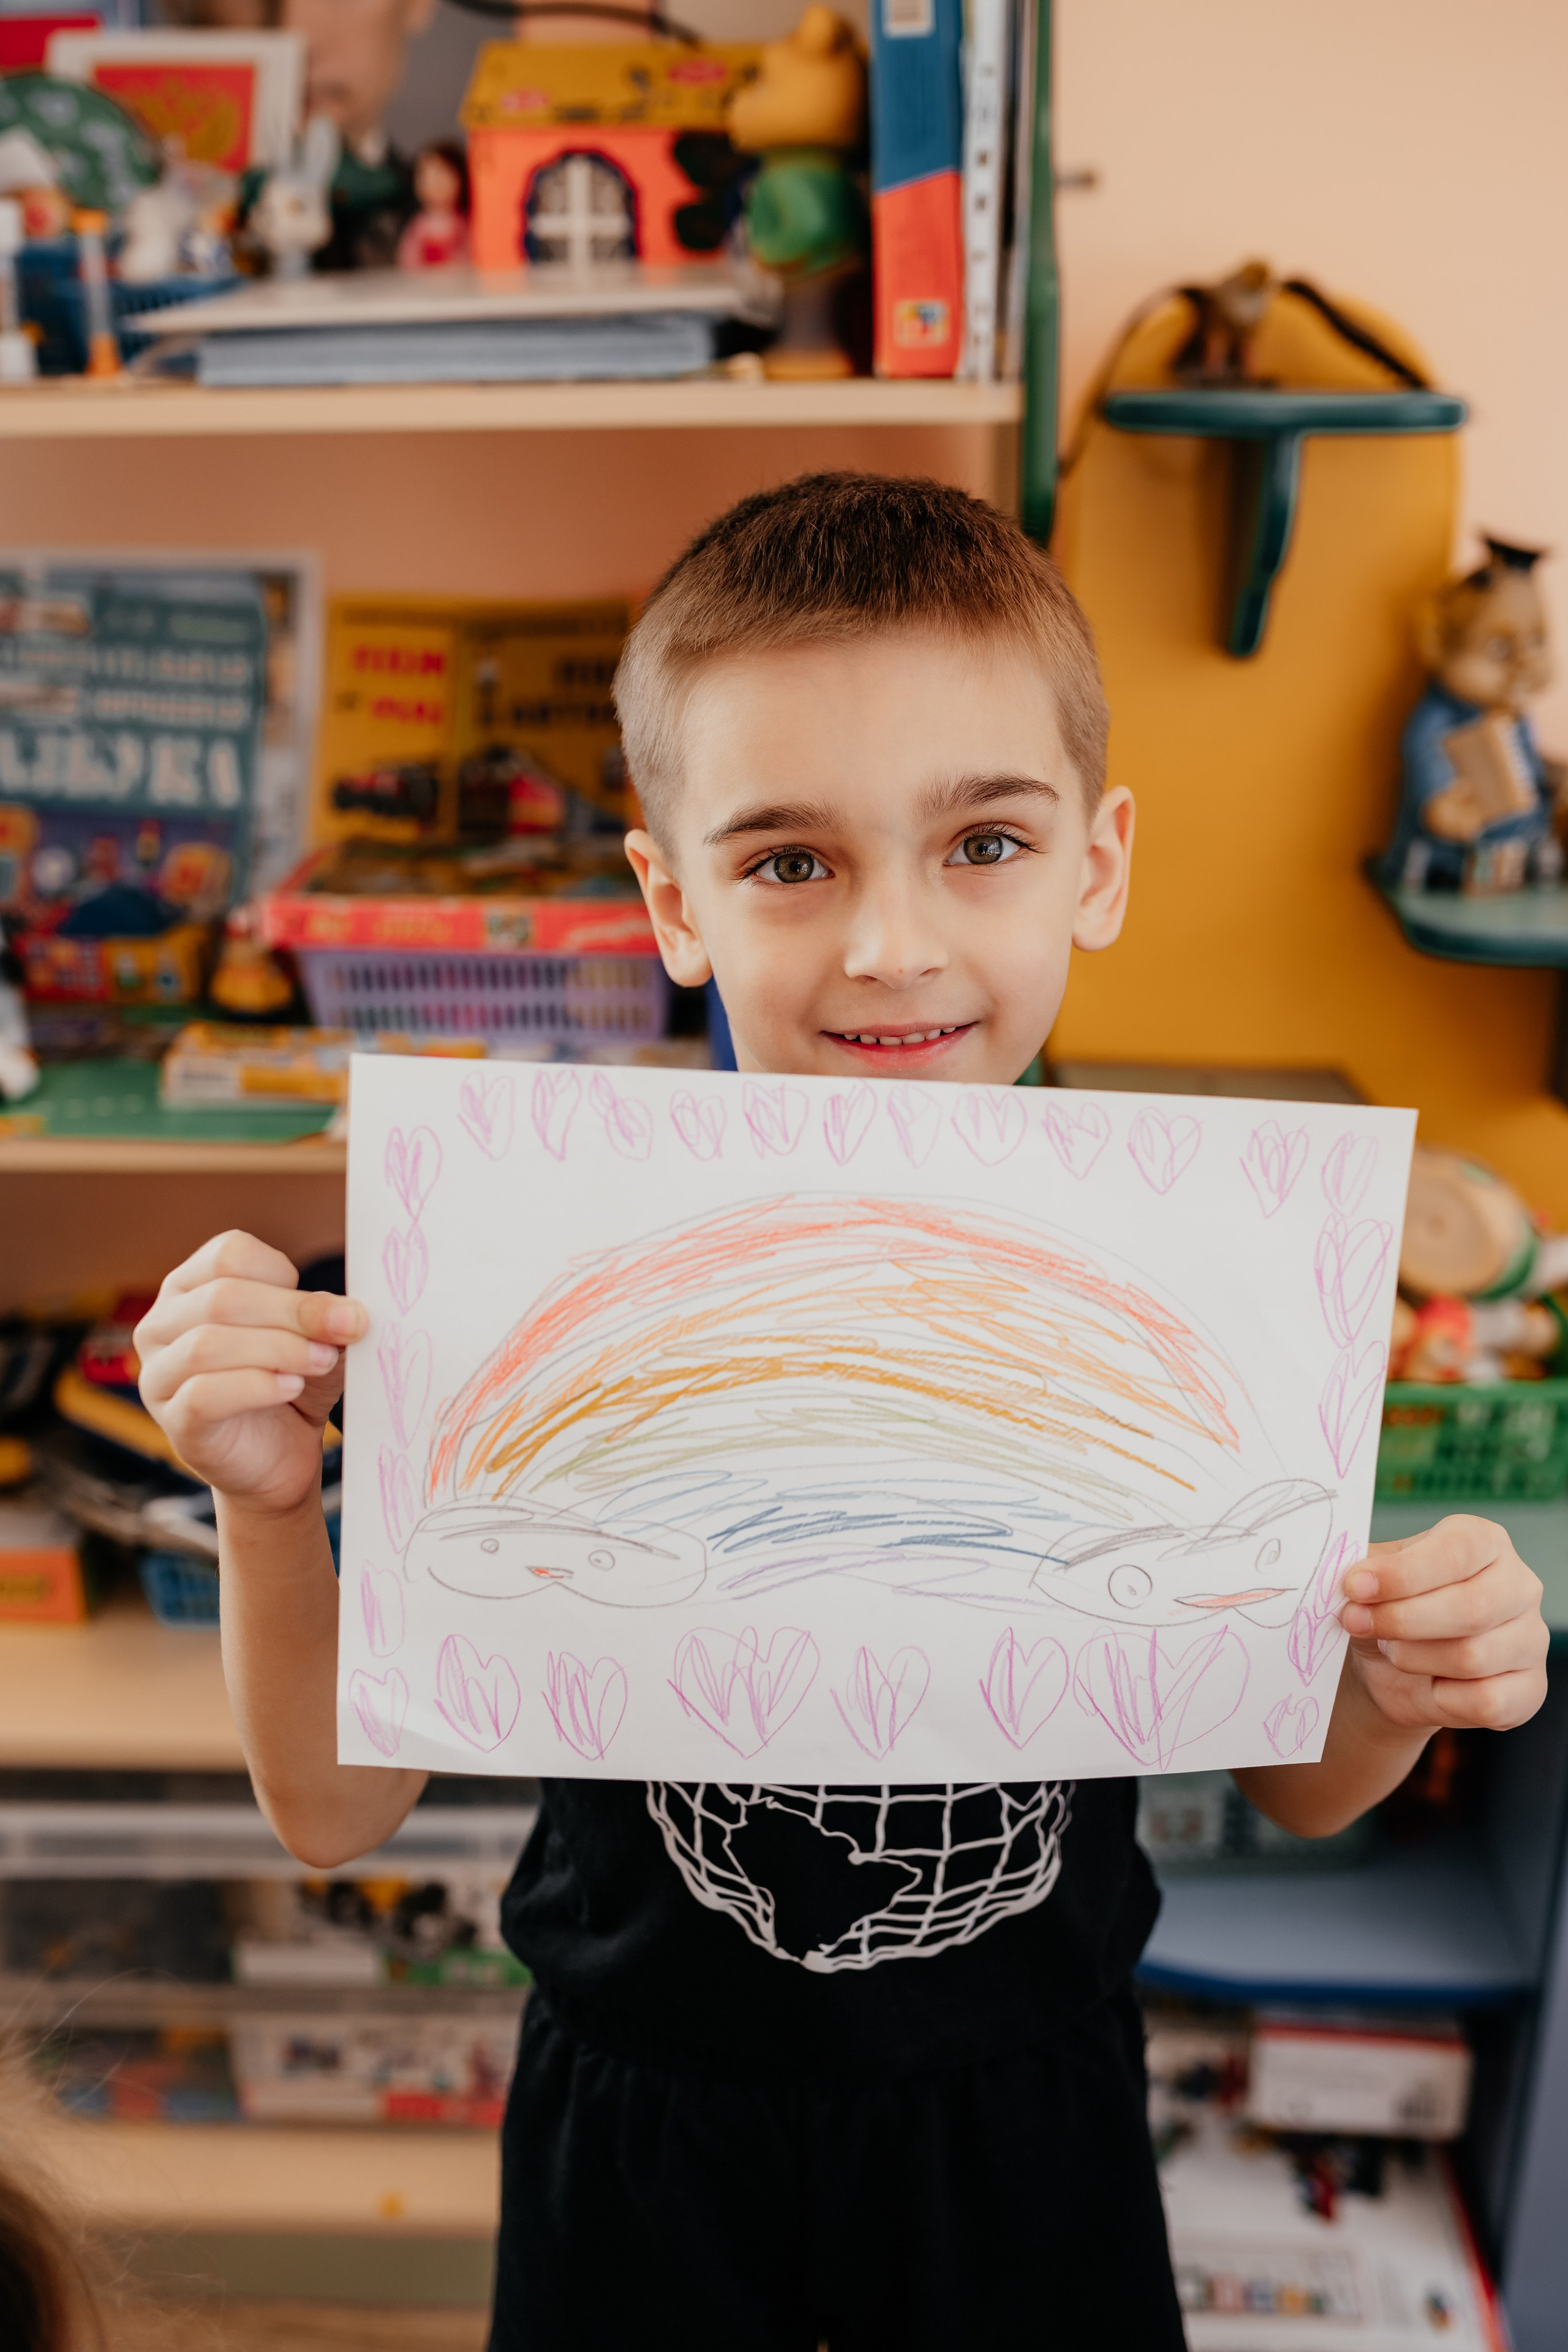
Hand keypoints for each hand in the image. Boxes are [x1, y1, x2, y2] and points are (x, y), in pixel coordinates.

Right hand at [136, 1231, 366, 1517]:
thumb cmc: (291, 1387)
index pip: (228, 1254)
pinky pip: (203, 1394)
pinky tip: (289, 1388)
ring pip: (207, 1344)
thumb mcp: (315, 1341)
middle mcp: (161, 1324)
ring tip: (321, 1361)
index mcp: (192, 1287)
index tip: (328, 1304)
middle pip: (221, 1297)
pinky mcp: (173, 1421)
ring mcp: (158, 1375)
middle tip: (345, 1330)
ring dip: (278, 1349)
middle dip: (294, 1312)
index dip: (283, 1274)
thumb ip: (325, 1319)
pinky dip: (255, 1386)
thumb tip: (349, 1312)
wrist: (281, 1458)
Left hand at [1339, 1515, 1548, 1733]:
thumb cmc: (1388, 1607)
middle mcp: (1519, 1585)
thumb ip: (1364, 1571)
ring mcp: (1531, 1639)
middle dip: (1401, 1620)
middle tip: (1356, 1622)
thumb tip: (1353, 1578)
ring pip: (1473, 1657)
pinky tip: (1430, 1684)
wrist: (1392, 1667)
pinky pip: (1487, 1702)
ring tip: (1392, 1649)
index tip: (1354, 1587)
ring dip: (1413, 1658)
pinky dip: (1444, 1699)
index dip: (1402, 1573)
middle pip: (1469, 1608)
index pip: (1455, 1552)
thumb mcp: (1370, 1578)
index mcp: (1484, 1541)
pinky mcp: (1530, 1688)